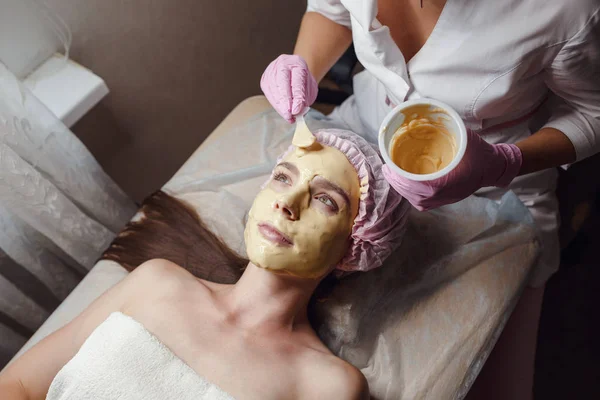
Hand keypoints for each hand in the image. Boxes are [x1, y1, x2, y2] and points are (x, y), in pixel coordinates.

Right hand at [260, 55, 317, 122]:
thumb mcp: (310, 88)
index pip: (297, 81)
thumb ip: (304, 98)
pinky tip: (283, 112)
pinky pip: (269, 95)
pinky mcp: (264, 80)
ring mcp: (271, 71)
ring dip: (280, 106)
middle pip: (282, 84)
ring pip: (274, 91)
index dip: (296, 96)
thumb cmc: (304, 81)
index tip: (296, 110)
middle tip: (289, 115)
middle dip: (285, 102)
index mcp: (297, 63)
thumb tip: (296, 111)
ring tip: (288, 117)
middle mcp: (282, 64)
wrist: (295, 72)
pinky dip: (276, 106)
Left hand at [382, 129, 522, 210]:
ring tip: (393, 176)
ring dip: (401, 187)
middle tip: (387, 169)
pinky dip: (411, 194)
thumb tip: (419, 109)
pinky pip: (421, 202)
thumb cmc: (477, 151)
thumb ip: (440, 124)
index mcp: (443, 182)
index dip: (396, 176)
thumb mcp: (461, 134)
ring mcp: (441, 201)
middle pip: (408, 192)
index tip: (387, 166)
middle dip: (395, 180)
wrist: (494, 168)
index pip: (411, 184)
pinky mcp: (443, 202)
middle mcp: (440, 195)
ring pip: (413, 198)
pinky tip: (405, 185)